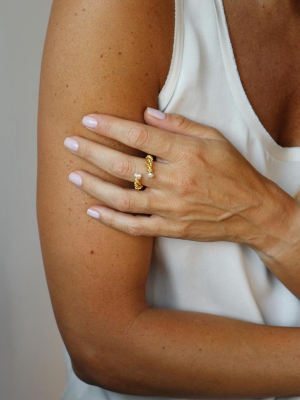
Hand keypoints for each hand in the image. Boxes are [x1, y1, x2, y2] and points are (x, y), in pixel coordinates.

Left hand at [63, 107, 284, 244]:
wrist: (253, 211)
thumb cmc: (234, 171)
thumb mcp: (214, 138)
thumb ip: (180, 125)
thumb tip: (146, 113)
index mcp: (186, 153)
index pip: (139, 136)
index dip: (110, 126)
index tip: (88, 120)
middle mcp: (176, 180)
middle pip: (123, 165)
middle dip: (91, 152)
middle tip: (69, 144)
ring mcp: (171, 207)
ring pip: (122, 198)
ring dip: (94, 186)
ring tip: (73, 176)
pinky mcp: (171, 229)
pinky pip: (135, 226)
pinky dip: (111, 220)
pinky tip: (92, 211)